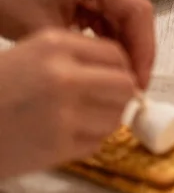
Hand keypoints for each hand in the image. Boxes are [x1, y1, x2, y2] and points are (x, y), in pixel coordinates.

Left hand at [0, 0, 154, 87]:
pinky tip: (108, 68)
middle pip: (136, 15)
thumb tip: (111, 79)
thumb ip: (80, 51)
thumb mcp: (43, 30)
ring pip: (128, 21)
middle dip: (139, 52)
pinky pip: (113, 22)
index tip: (139, 79)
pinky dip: (114, 46)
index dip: (144, 47)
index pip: (136, 10)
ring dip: (128, 50)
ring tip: (122, 81)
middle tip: (135, 86)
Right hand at [0, 29, 137, 178]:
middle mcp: (65, 76)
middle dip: (120, 94)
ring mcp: (64, 113)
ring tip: (84, 119)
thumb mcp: (31, 53)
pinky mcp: (59, 146)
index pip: (115, 53)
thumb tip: (118, 68)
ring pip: (115, 116)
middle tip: (107, 101)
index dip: (120, 67)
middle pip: (123, 84)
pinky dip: (89, 140)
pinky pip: (97, 142)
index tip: (116, 76)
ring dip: (107, 119)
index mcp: (56, 45)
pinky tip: (67, 135)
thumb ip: (74, 56)